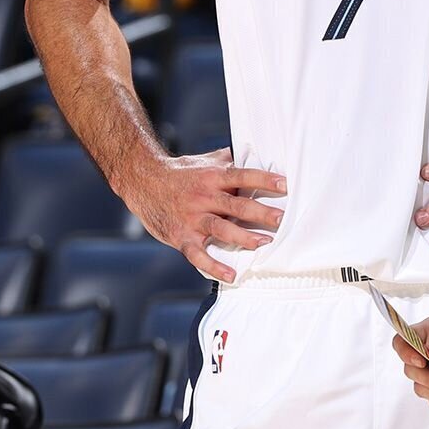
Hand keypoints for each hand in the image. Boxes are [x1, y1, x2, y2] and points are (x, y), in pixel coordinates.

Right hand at [114, 147, 286, 282]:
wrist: (143, 181)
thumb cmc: (182, 172)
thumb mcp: (205, 161)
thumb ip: (230, 160)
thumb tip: (258, 153)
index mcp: (213, 176)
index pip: (242, 176)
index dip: (263, 180)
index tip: (285, 185)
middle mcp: (203, 197)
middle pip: (235, 205)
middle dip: (260, 212)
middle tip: (281, 219)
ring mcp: (192, 219)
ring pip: (220, 229)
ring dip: (243, 237)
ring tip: (264, 242)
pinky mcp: (181, 237)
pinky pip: (199, 255)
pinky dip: (214, 266)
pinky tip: (231, 275)